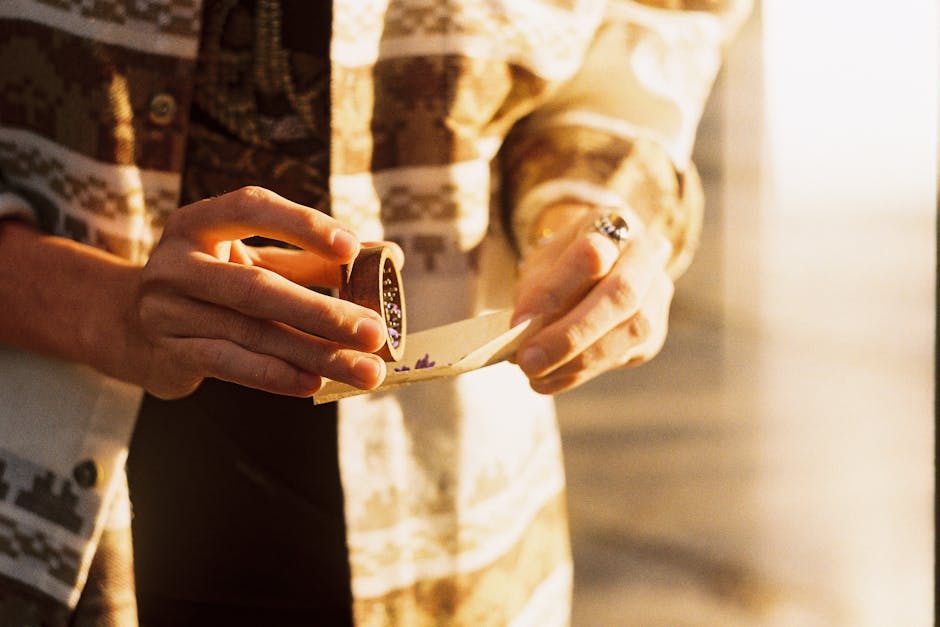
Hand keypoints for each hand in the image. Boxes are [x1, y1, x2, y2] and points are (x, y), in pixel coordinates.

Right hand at [124, 186, 397, 398]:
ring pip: (253, 334)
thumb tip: (385, 260)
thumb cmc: (211, 285)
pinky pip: (231, 364)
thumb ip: (308, 259)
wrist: (129, 328)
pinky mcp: (169, 351)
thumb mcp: (248, 260)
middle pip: (257, 287)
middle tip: (374, 332)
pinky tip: (315, 384)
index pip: (251, 208)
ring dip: (316, 354)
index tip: (352, 248)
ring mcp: (166, 309)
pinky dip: (276, 376)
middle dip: (323, 312)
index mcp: (198, 222)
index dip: (302, 224)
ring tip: (364, 370)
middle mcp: (176, 262)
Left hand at [511, 203, 673, 393]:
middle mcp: (645, 256)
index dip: (554, 291)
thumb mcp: (543, 263)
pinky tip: (549, 380)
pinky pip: (623, 356)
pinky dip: (581, 372)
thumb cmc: (562, 263)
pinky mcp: (655, 333)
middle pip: (621, 296)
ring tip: (534, 374)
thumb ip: (536, 291)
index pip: (591, 255)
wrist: (600, 264)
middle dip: (571, 335)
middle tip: (528, 361)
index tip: (518, 321)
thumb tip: (523, 333)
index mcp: (613, 225)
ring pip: (631, 331)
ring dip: (577, 360)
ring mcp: (658, 294)